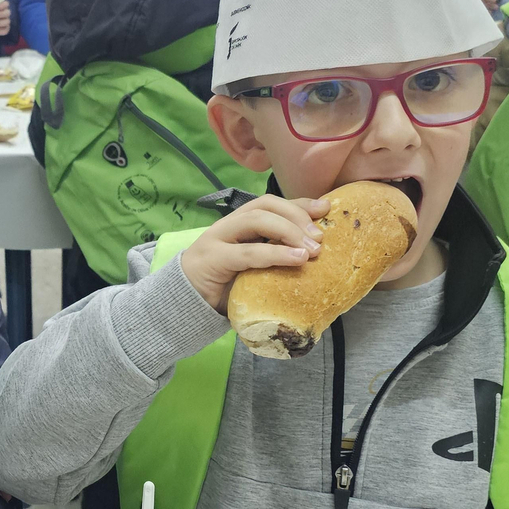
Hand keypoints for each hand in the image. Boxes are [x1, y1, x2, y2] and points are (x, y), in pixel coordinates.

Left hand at [0, 0, 10, 36]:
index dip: (4, 5)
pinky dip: (0, 32)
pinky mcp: (4, 28)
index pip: (6, 4)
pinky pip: (5, 31)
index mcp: (2, 6)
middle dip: (1, 14)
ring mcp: (6, 21)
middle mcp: (6, 14)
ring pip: (7, 22)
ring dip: (0, 23)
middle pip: (7, 13)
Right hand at [178, 194, 328, 313]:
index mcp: (237, 225)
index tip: (325, 208)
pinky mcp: (213, 259)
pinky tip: (297, 259)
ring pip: (256, 220)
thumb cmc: (222, 288)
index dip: (298, 203)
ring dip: (289, 231)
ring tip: (312, 250)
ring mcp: (217, 239)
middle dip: (296, 216)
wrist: (183, 306)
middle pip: (264, 205)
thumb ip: (272, 257)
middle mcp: (227, 225)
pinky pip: (249, 252)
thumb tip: (314, 256)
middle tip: (320, 237)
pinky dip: (276, 254)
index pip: (269, 203)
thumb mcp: (252, 268)